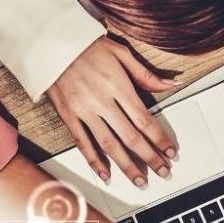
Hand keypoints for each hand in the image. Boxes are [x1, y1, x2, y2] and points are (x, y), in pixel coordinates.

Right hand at [45, 36, 177, 186]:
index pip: (145, 119)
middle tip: (164, 173)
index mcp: (117, 85)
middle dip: (150, 157)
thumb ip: (146, 74)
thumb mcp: (121, 52)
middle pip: (131, 136)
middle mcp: (101, 100)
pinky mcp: (67, 115)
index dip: (160, 139)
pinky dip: (94, 161)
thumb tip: (172, 84)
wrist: (51, 42)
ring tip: (140, 181)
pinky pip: (82, 142)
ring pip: (109, 144)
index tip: (171, 153)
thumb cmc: (87, 45)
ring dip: (126, 166)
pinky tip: (106, 174)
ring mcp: (83, 110)